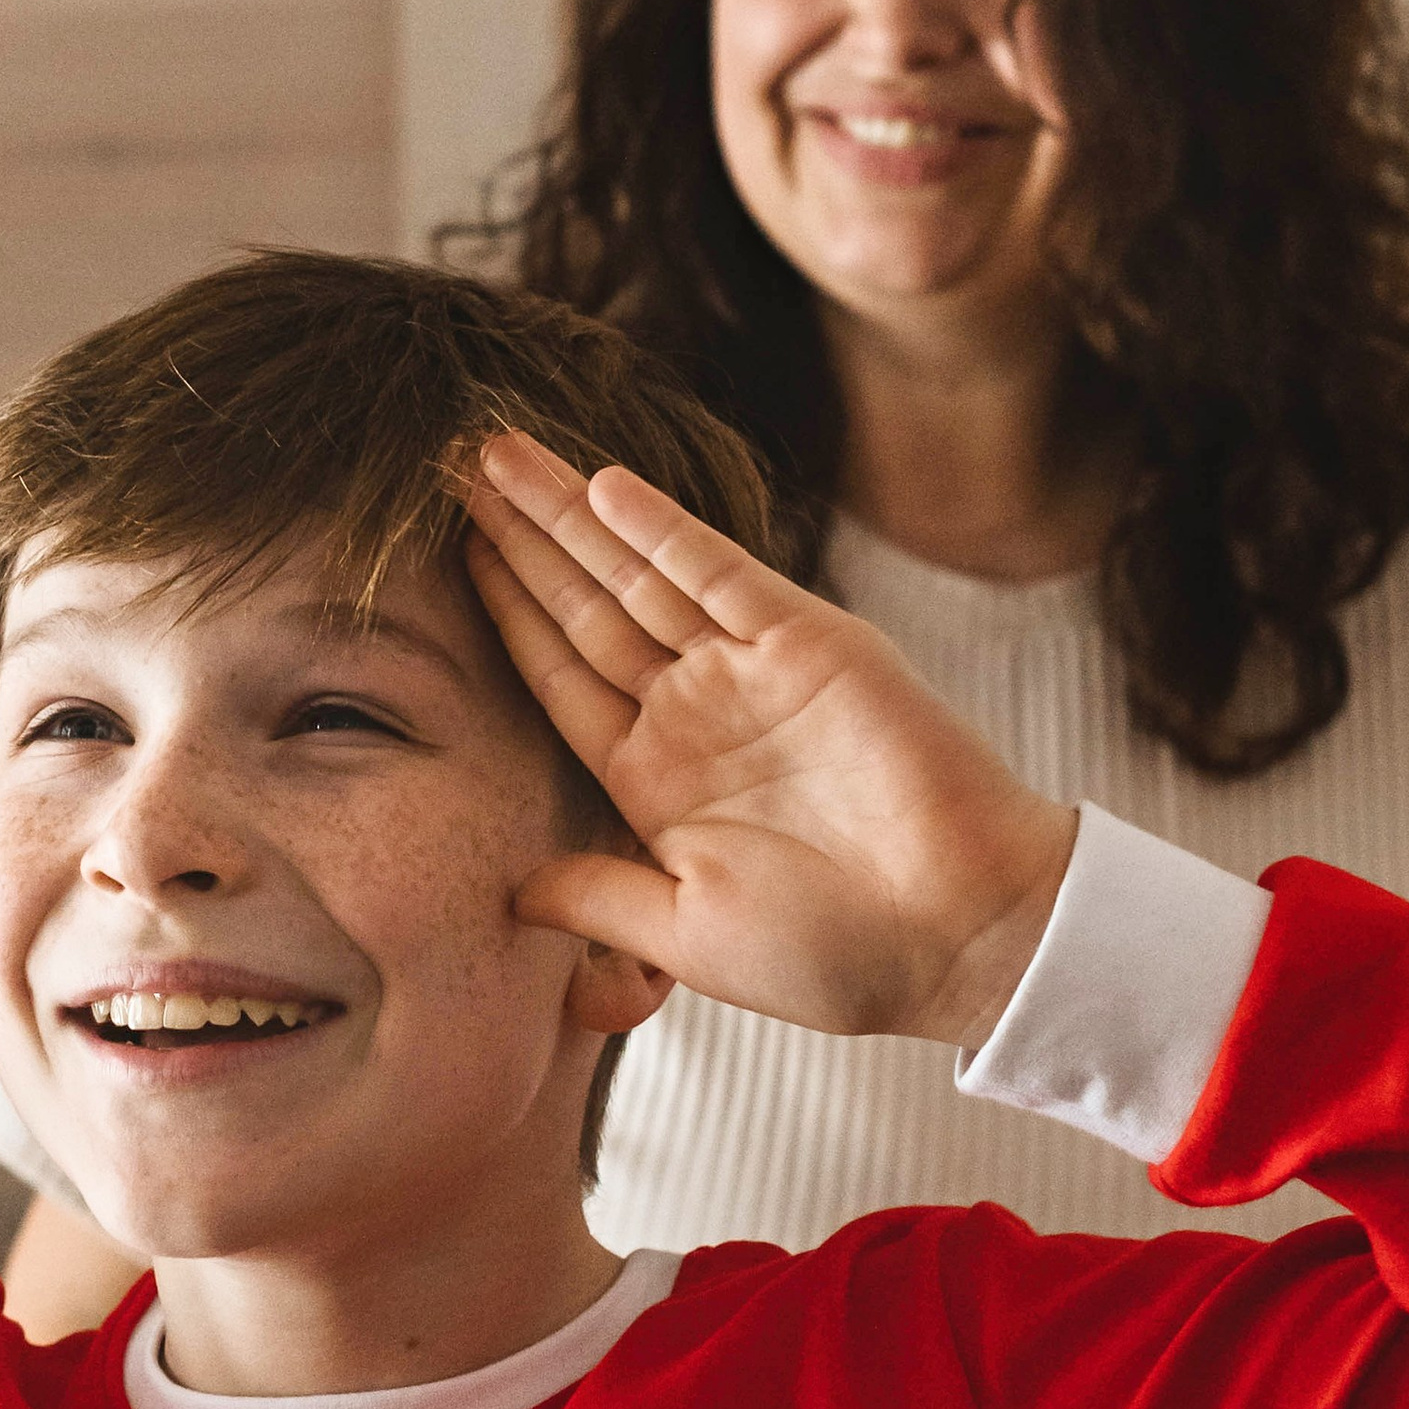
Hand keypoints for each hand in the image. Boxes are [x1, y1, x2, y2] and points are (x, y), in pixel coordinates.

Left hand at [461, 434, 1074, 1041]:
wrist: (963, 937)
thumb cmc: (835, 954)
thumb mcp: (688, 936)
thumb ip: (596, 896)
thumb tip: (508, 890)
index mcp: (654, 781)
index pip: (556, 676)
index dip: (502, 612)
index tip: (446, 555)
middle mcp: (693, 712)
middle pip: (583, 606)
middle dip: (518, 539)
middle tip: (449, 467)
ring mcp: (748, 672)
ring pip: (635, 574)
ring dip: (565, 515)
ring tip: (495, 454)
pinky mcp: (808, 643)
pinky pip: (718, 573)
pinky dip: (660, 528)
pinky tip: (597, 488)